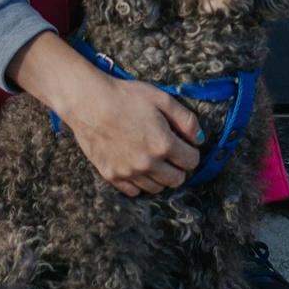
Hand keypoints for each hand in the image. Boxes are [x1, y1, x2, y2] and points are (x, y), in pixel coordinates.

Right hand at [8, 33, 203, 195]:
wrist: (88, 102)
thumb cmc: (125, 97)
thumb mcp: (162, 99)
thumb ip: (186, 120)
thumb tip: (199, 139)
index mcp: (164, 144)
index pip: (192, 162)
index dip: (191, 151)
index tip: (184, 144)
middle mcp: (148, 164)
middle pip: (177, 180)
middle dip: (179, 167)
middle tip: (170, 153)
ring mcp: (129, 173)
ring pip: (157, 188)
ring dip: (160, 176)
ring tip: (153, 158)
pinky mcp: (112, 176)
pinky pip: (134, 191)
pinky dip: (139, 182)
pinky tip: (136, 165)